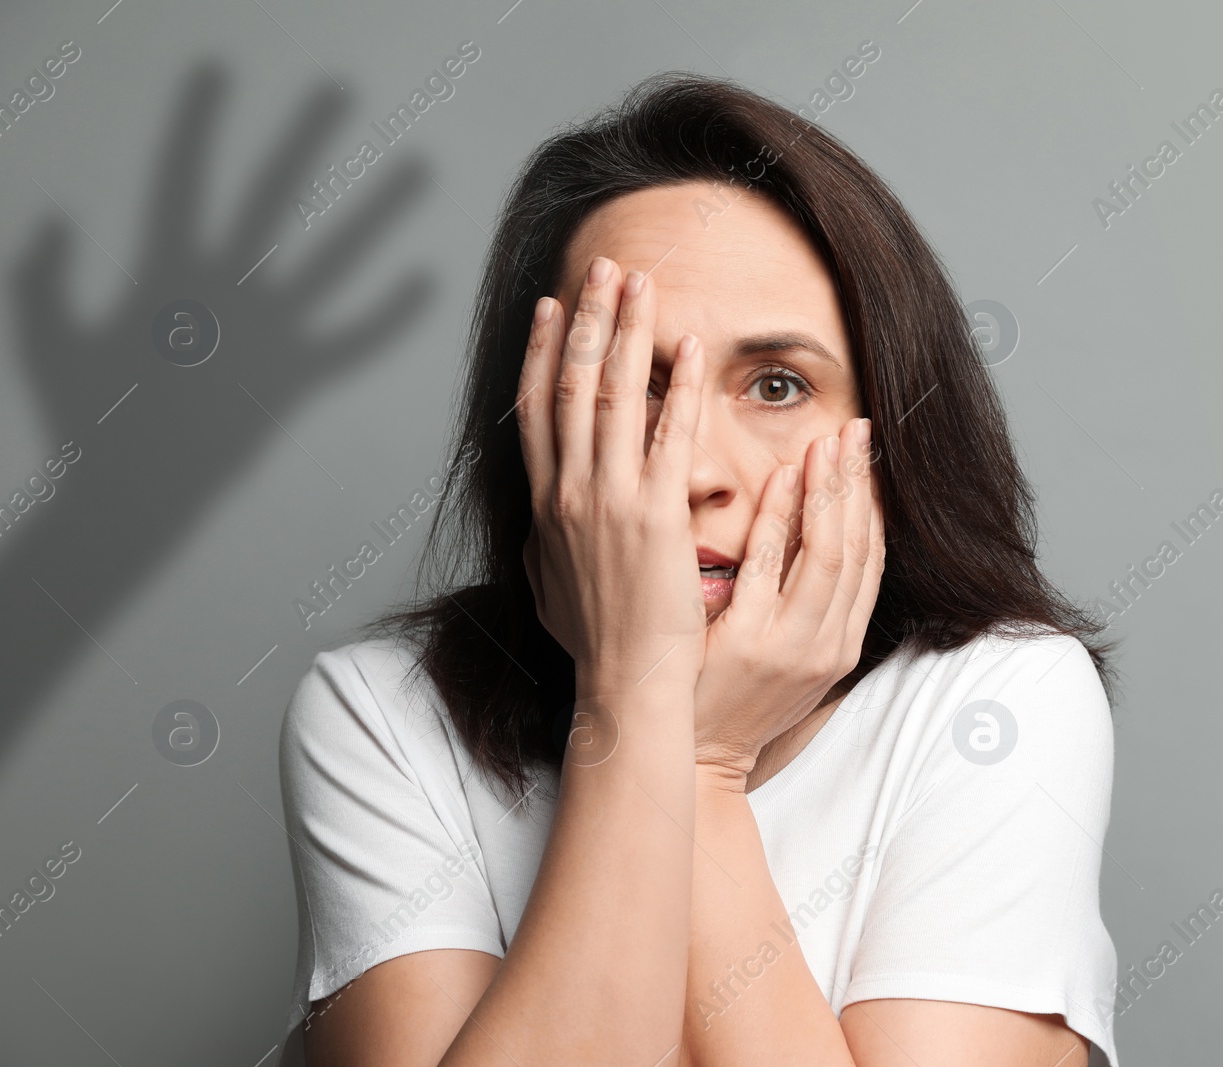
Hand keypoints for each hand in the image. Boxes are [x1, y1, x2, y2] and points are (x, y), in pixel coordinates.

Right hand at [517, 257, 707, 694]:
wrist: (626, 687)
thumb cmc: (597, 647)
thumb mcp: (550, 592)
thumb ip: (541, 552)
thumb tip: (532, 534)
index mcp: (547, 506)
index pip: (537, 411)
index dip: (543, 352)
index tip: (553, 308)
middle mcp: (570, 494)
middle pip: (571, 385)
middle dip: (588, 320)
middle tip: (603, 269)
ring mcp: (610, 502)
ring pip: (613, 397)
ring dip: (628, 333)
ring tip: (641, 284)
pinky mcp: (657, 517)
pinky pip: (669, 438)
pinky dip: (677, 390)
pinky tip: (690, 351)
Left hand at [691, 417, 883, 777]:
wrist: (691, 757)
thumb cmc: (729, 698)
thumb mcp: (784, 654)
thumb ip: (804, 602)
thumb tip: (812, 535)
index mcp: (840, 644)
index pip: (872, 559)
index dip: (874, 503)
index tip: (868, 458)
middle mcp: (828, 644)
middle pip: (860, 548)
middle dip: (860, 484)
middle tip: (857, 431)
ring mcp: (792, 645)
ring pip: (830, 552)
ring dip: (831, 491)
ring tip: (827, 442)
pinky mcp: (750, 642)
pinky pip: (771, 566)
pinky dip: (782, 517)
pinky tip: (781, 477)